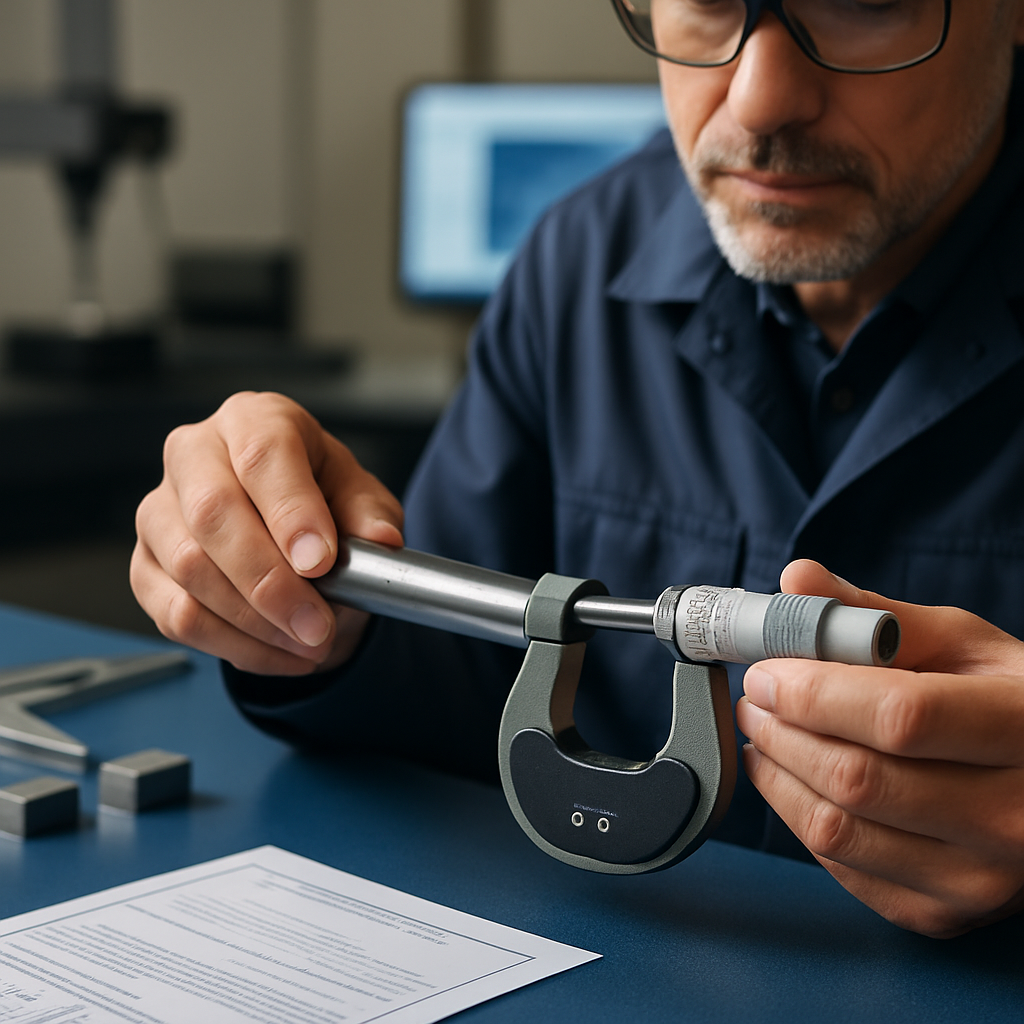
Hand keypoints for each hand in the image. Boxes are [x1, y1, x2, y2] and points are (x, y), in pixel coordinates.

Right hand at [131, 391, 403, 675]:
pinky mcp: (145, 565)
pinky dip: (234, 645)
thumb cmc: (322, 503)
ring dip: (255, 622)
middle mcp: (195, 454)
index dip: (290, 512)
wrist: (290, 538)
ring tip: (310, 642)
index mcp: (254, 420)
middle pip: (213, 514)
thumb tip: (379, 540)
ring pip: (190, 569)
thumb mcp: (361, 500)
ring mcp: (160, 510)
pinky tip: (279, 652)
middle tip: (316, 624)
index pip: (263, 455)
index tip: (320, 561)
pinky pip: (176, 614)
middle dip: (270, 582)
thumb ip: (370, 515)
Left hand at [735, 560, 1023, 936]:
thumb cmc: (1007, 703)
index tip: (768, 672)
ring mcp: (980, 879)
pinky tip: (794, 778)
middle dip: (781, 730)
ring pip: (836, 830)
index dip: (815, 693)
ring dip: (776, 774)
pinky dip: (799, 817)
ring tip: (763, 733)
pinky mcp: (943, 915)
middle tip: (755, 699)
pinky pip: (841, 867)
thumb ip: (876, 615)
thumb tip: (796, 580)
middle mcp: (1014, 817)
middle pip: (857, 779)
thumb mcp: (963, 645)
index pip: (900, 717)